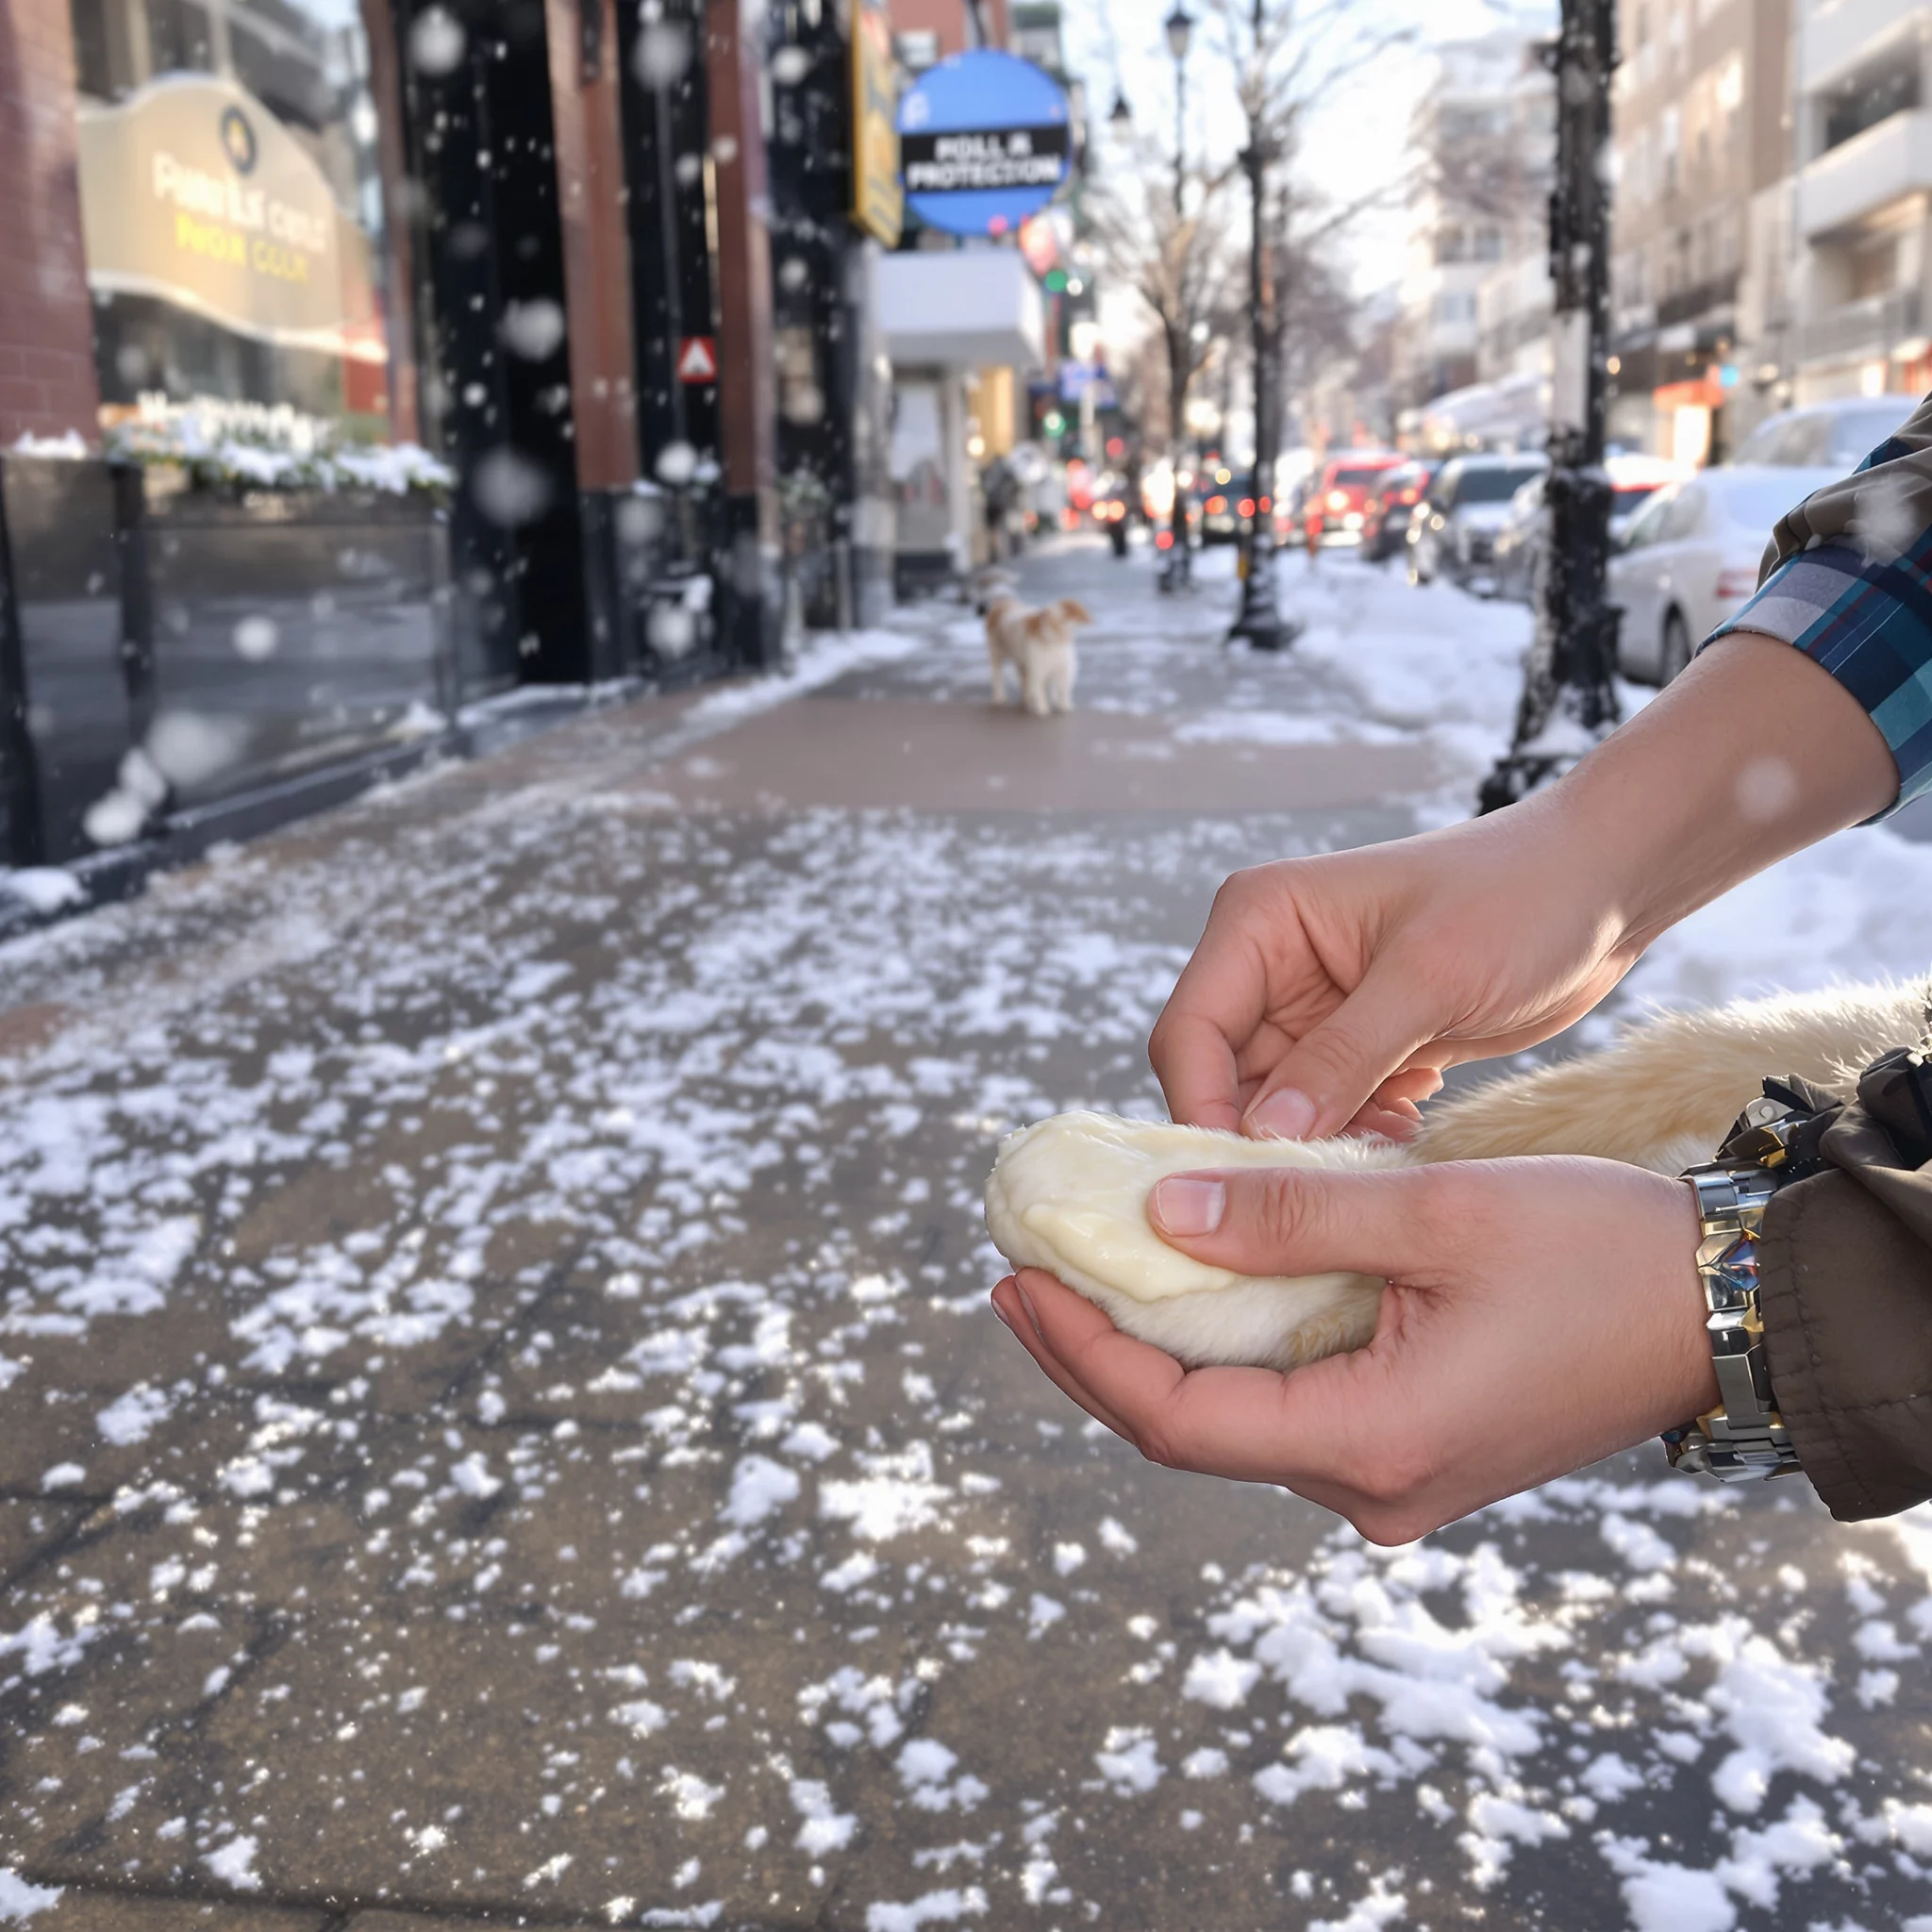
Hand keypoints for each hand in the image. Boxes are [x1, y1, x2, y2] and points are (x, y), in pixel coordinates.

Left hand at [989, 1155, 1714, 1543]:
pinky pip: (1286, 1410)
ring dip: (1155, 1353)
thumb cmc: (1596, 1251)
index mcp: (1374, 1440)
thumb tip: (1159, 1216)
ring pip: (1235, 1423)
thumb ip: (1290, 1218)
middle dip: (1096, 1356)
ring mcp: (1395, 1478)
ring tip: (1078, 1277)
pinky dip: (1225, 1353)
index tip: (1016, 1286)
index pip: (1177, 1420)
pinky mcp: (1412, 1449)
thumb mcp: (1435, 1213)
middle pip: (1191, 1431)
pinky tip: (1181, 1293)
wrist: (1720, 1307)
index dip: (1083, 1356)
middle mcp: (1373, 1486)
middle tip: (1019, 1279)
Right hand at [1149, 812, 1639, 1141]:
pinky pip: (1321, 1111)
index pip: (1190, 1033)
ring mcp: (1308, 1007)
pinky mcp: (1352, 1044)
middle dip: (1265, 1136)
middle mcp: (1267, 963)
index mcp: (1258, 920)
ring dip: (1317, 1141)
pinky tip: (1407, 1127)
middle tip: (1327, 1180)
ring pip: (1271, 1107)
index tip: (1242, 1180)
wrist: (1603, 886)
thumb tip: (1264, 1135)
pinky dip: (1354, 1134)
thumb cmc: (1520, 897)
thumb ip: (1341, 1057)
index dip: (1201, 1109)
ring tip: (1387, 1141)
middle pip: (1219, 1079)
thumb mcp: (1430, 978)